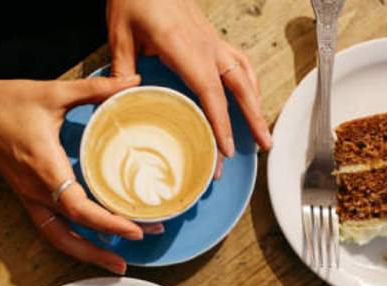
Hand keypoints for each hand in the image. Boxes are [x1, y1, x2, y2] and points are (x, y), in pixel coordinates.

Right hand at [0, 74, 156, 274]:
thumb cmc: (9, 101)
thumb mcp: (55, 91)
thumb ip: (96, 88)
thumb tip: (132, 81)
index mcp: (45, 169)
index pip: (79, 208)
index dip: (108, 223)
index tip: (135, 229)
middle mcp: (35, 190)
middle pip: (71, 235)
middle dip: (103, 249)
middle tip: (136, 250)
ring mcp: (29, 197)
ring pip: (58, 238)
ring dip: (86, 254)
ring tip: (116, 263)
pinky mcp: (26, 196)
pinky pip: (50, 228)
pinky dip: (72, 241)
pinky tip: (93, 244)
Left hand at [107, 0, 272, 174]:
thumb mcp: (120, 34)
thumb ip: (123, 70)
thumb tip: (121, 101)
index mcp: (185, 47)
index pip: (211, 93)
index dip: (221, 124)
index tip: (226, 149)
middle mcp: (206, 46)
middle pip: (240, 88)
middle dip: (254, 119)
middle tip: (266, 146)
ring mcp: (212, 41)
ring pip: (245, 75)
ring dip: (257, 103)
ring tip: (263, 129)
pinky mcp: (211, 38)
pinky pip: (239, 63)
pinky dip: (250, 83)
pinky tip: (251, 97)